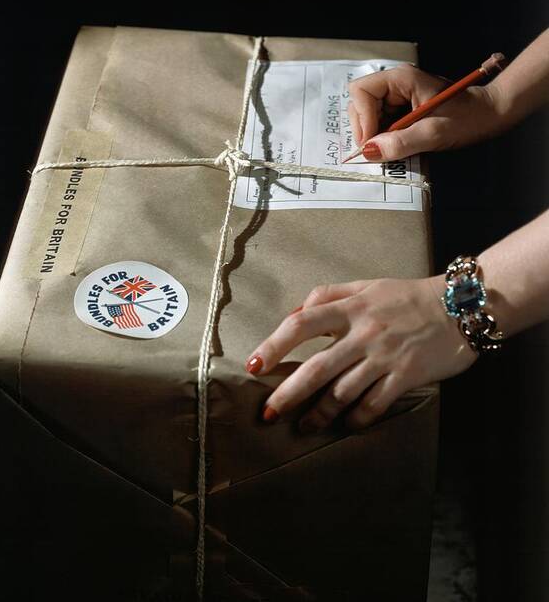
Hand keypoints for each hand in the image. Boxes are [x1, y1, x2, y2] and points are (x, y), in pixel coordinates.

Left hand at [245, 276, 476, 430]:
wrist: (458, 306)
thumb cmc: (406, 296)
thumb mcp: (365, 285)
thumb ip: (327, 294)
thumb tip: (293, 313)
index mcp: (350, 309)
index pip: (301, 325)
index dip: (274, 345)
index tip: (255, 365)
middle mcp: (364, 334)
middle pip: (317, 368)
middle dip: (288, 394)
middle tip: (268, 413)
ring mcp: (385, 357)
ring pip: (343, 392)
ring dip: (320, 414)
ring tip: (304, 426)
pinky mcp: (406, 377)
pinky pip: (375, 404)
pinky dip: (358, 418)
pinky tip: (347, 425)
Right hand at [348, 64, 501, 161]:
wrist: (489, 114)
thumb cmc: (467, 118)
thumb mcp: (434, 132)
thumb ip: (401, 142)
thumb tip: (369, 152)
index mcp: (401, 79)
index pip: (361, 91)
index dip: (361, 118)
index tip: (372, 141)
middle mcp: (395, 84)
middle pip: (359, 103)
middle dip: (364, 127)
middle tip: (378, 149)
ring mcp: (397, 96)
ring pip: (366, 115)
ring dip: (373, 134)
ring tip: (390, 147)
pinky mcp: (400, 108)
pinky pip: (378, 122)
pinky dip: (381, 136)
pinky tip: (396, 144)